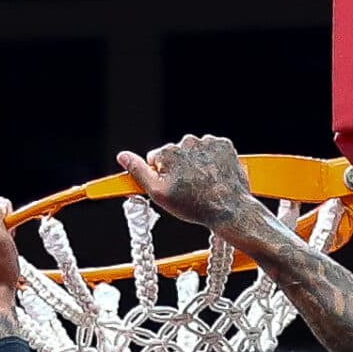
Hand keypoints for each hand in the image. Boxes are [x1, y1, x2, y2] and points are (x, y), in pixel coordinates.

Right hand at [116, 135, 255, 231]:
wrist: (229, 209)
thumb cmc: (194, 205)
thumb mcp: (158, 193)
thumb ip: (138, 172)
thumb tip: (123, 157)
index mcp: (168, 152)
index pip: (156, 159)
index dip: (162, 175)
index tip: (171, 187)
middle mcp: (187, 142)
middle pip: (176, 154)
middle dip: (180, 169)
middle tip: (189, 189)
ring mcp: (207, 143)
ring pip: (194, 152)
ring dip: (197, 165)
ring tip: (203, 185)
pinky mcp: (224, 146)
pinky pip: (212, 150)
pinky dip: (213, 161)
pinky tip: (214, 177)